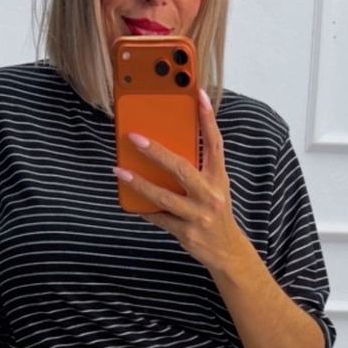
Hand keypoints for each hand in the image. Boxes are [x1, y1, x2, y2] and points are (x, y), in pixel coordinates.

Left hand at [112, 86, 245, 273]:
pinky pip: (159, 218)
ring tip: (119, 171)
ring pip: (164, 196)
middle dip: (156, 151)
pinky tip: (130, 201)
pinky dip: (144, 209)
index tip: (199, 95)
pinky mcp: (187, 233)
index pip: (215, 144)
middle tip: (134, 137)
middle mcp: (211, 195)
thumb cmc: (217, 214)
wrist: (228, 252)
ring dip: (139, 183)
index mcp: (218, 179)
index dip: (208, 119)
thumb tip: (166, 150)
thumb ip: (198, 169)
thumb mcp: (215, 188)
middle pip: (181, 168)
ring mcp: (198, 215)